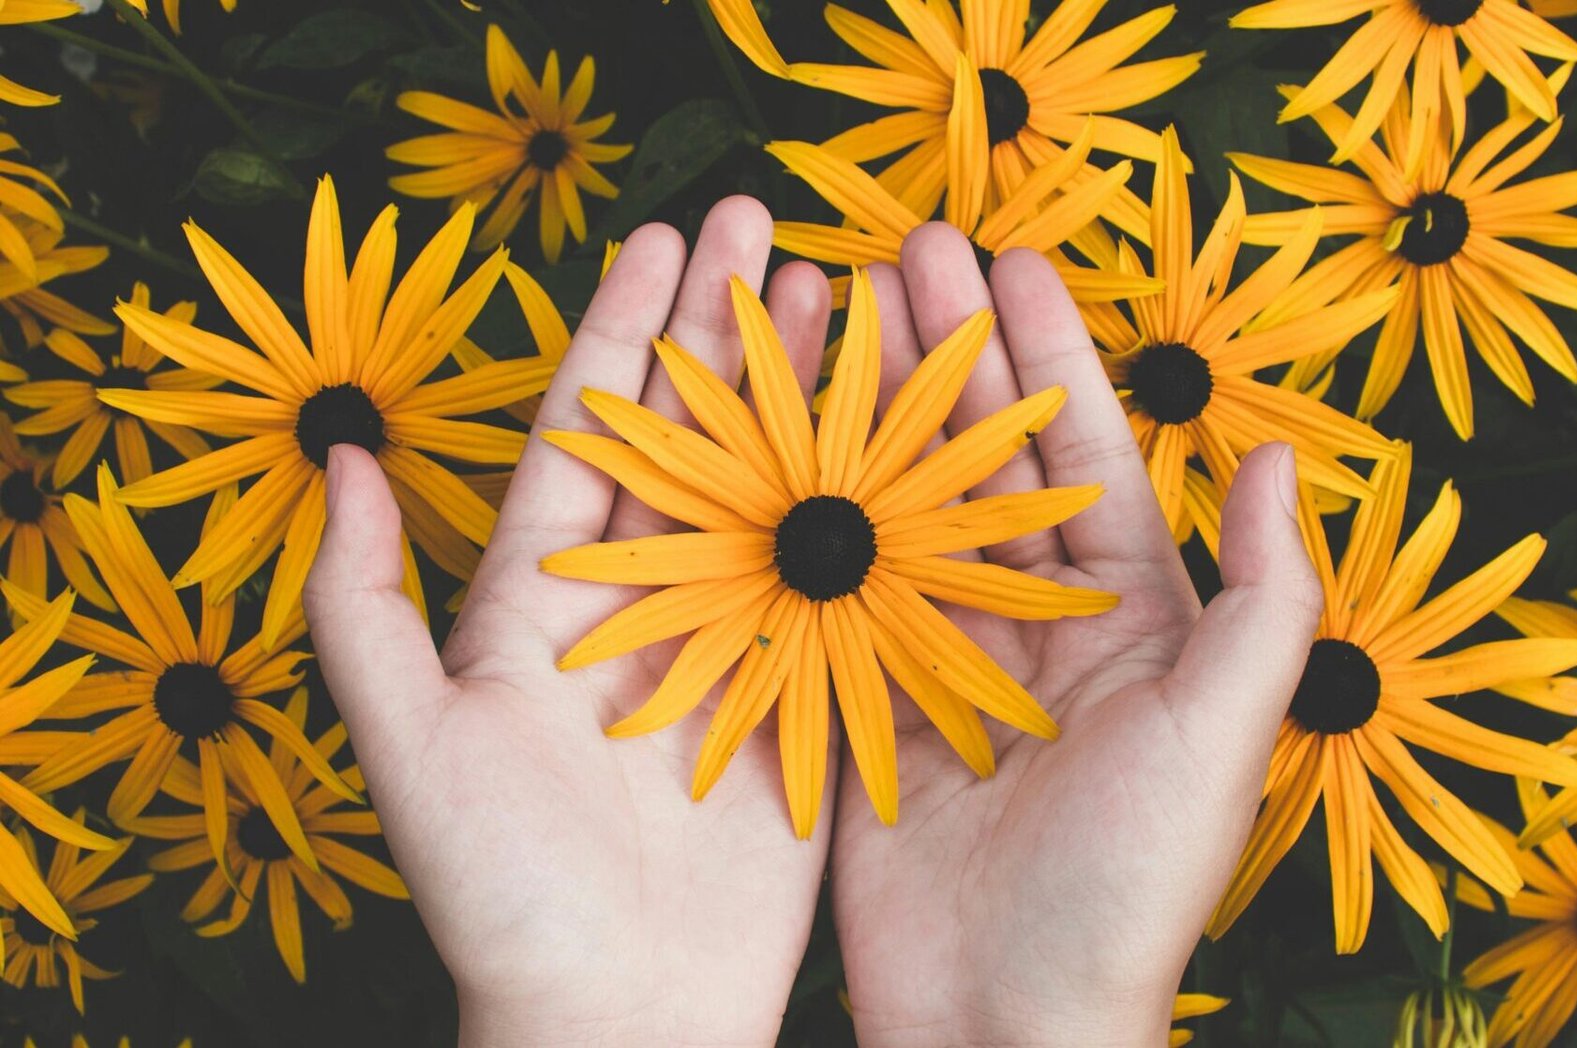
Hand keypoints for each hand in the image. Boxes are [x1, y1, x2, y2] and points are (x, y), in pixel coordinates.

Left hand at [304, 198, 835, 1046]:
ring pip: (772, 485)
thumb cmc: (500, 893)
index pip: (588, 431)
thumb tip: (336, 461)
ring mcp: (729, 640)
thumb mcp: (407, 745)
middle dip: (727, 328)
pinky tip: (900, 428)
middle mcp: (641, 600)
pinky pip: (836, 576)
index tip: (665, 239)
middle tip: (771, 228)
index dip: (624, 330)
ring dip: (803, 389)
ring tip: (841, 293)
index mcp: (544, 596)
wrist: (621, 1013)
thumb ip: (360, 606)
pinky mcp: (802, 692)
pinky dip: (868, 498)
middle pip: (690, 435)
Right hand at [827, 227, 1322, 1046]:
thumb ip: (1262, 599)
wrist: (1002, 1017)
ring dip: (869, 409)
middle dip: (943, 351)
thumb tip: (1277, 457)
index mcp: (1124, 616)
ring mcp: (938, 654)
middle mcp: (1028, 619)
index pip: (1080, 452)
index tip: (1005, 260)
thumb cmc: (1125, 886)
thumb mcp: (1220, 737)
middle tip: (897, 253)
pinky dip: (806, 511)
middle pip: (980, 457)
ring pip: (900, 502)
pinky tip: (774, 441)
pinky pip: (834, 585)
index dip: (1045, 352)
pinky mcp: (862, 698)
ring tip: (830, 315)